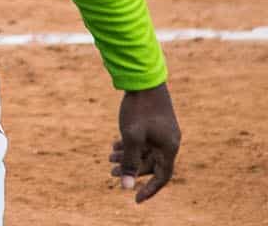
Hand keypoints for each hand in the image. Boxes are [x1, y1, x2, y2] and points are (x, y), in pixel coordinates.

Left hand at [110, 82, 180, 201]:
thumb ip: (130, 162)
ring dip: (128, 156)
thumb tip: (126, 187)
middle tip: (110, 172)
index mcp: (169, 147)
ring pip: (145, 151)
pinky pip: (144, 140)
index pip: (163, 177)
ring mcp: (162, 131)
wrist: (143, 79)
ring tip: (108, 157)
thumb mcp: (131, 137)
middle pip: (151, 164)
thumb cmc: (139, 109)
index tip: (135, 199)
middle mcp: (169, 141)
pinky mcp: (154, 122)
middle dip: (132, 170)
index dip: (150, 189)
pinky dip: (130, 144)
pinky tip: (114, 144)